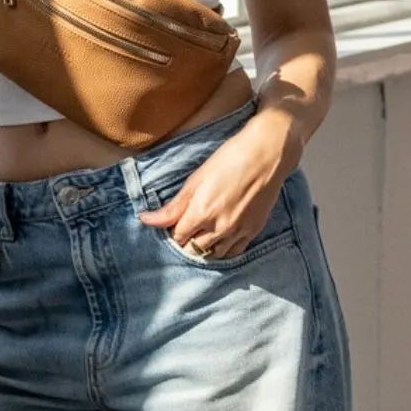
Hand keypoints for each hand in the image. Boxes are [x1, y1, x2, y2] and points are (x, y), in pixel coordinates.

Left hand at [137, 116, 294, 257]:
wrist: (266, 155)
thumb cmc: (228, 160)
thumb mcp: (195, 180)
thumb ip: (172, 207)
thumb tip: (145, 220)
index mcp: (201, 213)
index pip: (177, 237)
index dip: (172, 231)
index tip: (173, 223)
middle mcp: (219, 228)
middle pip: (194, 250)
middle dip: (186, 242)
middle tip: (185, 229)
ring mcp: (238, 232)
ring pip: (214, 254)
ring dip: (204, 249)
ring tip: (200, 235)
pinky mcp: (253, 231)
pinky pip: (234, 252)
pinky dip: (223, 250)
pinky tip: (218, 241)